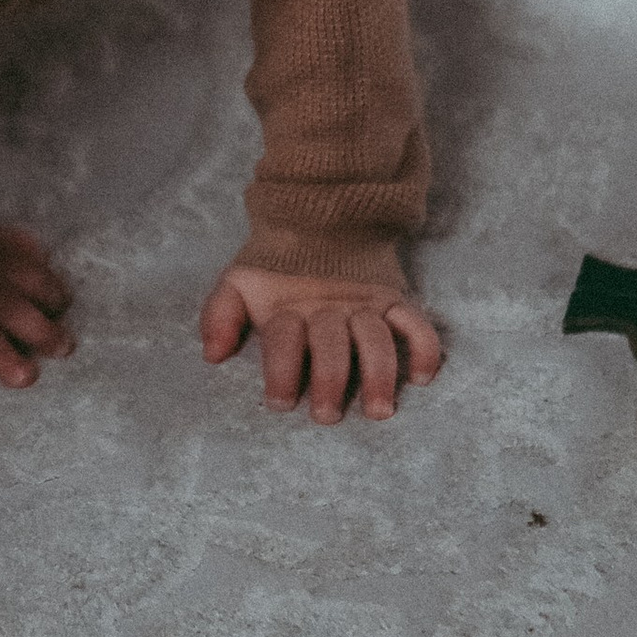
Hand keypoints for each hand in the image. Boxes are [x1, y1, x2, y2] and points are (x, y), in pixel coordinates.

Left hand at [201, 266, 441, 421]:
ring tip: (379, 410)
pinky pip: (416, 323)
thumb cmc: (275, 271)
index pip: (285, 339)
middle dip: (330, 380)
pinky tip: (422, 378)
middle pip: (331, 345)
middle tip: (327, 416)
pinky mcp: (393, 300)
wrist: (318, 221)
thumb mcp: (238, 283)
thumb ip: (220, 315)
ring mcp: (365, 304)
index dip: (281, 371)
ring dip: (379, 374)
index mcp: (288, 307)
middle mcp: (329, 308)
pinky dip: (424, 348)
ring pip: (377, 339)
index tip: (280, 403)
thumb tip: (212, 355)